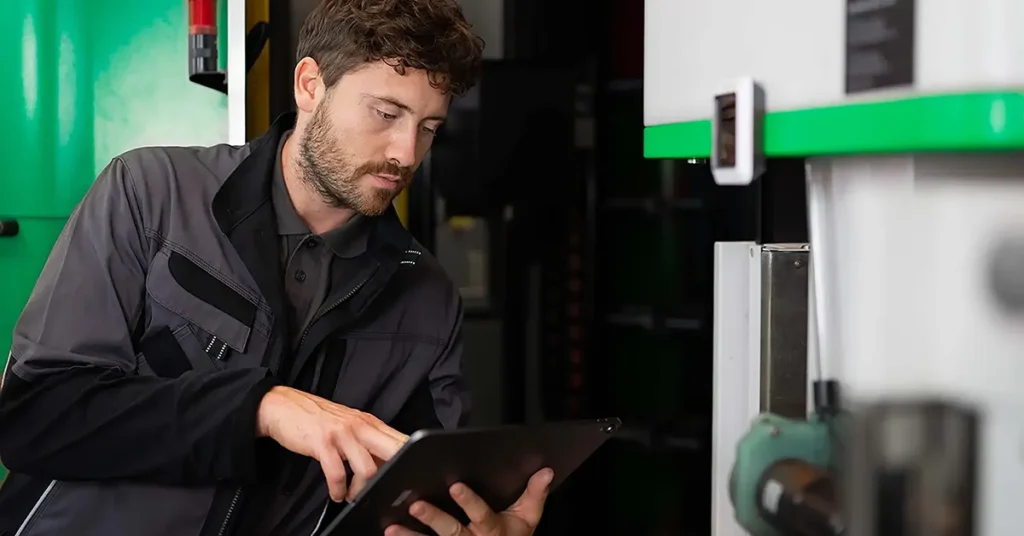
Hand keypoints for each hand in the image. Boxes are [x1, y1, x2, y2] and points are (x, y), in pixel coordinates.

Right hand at [256, 386, 407, 501]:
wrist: (282, 406)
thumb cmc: (317, 418)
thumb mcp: (349, 424)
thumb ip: (368, 440)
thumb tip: (386, 462)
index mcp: (369, 422)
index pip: (400, 439)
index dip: (411, 458)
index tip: (410, 476)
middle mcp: (359, 426)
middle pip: (392, 451)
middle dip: (393, 475)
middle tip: (385, 492)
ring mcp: (341, 434)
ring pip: (367, 468)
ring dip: (362, 490)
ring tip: (354, 496)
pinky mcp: (322, 443)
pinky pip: (337, 473)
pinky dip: (338, 489)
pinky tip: (336, 493)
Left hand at [384, 468, 553, 535]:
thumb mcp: (528, 519)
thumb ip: (535, 494)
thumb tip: (545, 470)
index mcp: (493, 529)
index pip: (481, 514)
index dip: (469, 501)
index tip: (455, 485)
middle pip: (452, 531)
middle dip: (434, 518)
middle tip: (416, 504)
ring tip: (392, 528)